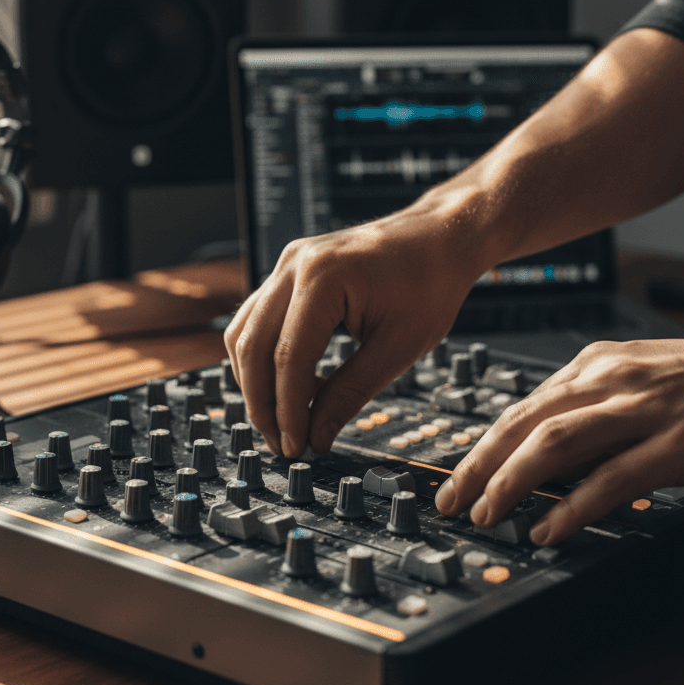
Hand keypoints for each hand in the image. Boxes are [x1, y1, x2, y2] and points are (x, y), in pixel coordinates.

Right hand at [224, 196, 488, 457]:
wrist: (439, 237)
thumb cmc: (431, 283)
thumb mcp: (399, 347)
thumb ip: (351, 393)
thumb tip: (316, 437)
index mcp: (324, 277)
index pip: (288, 357)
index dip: (287, 410)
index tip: (296, 448)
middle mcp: (295, 265)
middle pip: (252, 347)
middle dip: (262, 404)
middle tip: (283, 445)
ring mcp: (287, 265)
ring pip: (244, 334)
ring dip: (256, 383)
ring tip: (286, 421)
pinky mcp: (288, 272)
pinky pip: (257, 321)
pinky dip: (265, 359)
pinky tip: (295, 388)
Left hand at [435, 327, 683, 543]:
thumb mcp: (637, 382)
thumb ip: (589, 413)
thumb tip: (544, 458)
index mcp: (594, 366)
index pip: (519, 408)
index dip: (480, 447)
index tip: (455, 478)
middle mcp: (608, 381)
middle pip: (522, 424)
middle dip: (478, 466)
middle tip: (452, 501)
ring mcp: (642, 410)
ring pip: (554, 444)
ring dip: (511, 483)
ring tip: (489, 515)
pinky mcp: (676, 443)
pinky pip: (611, 478)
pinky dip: (572, 506)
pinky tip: (550, 528)